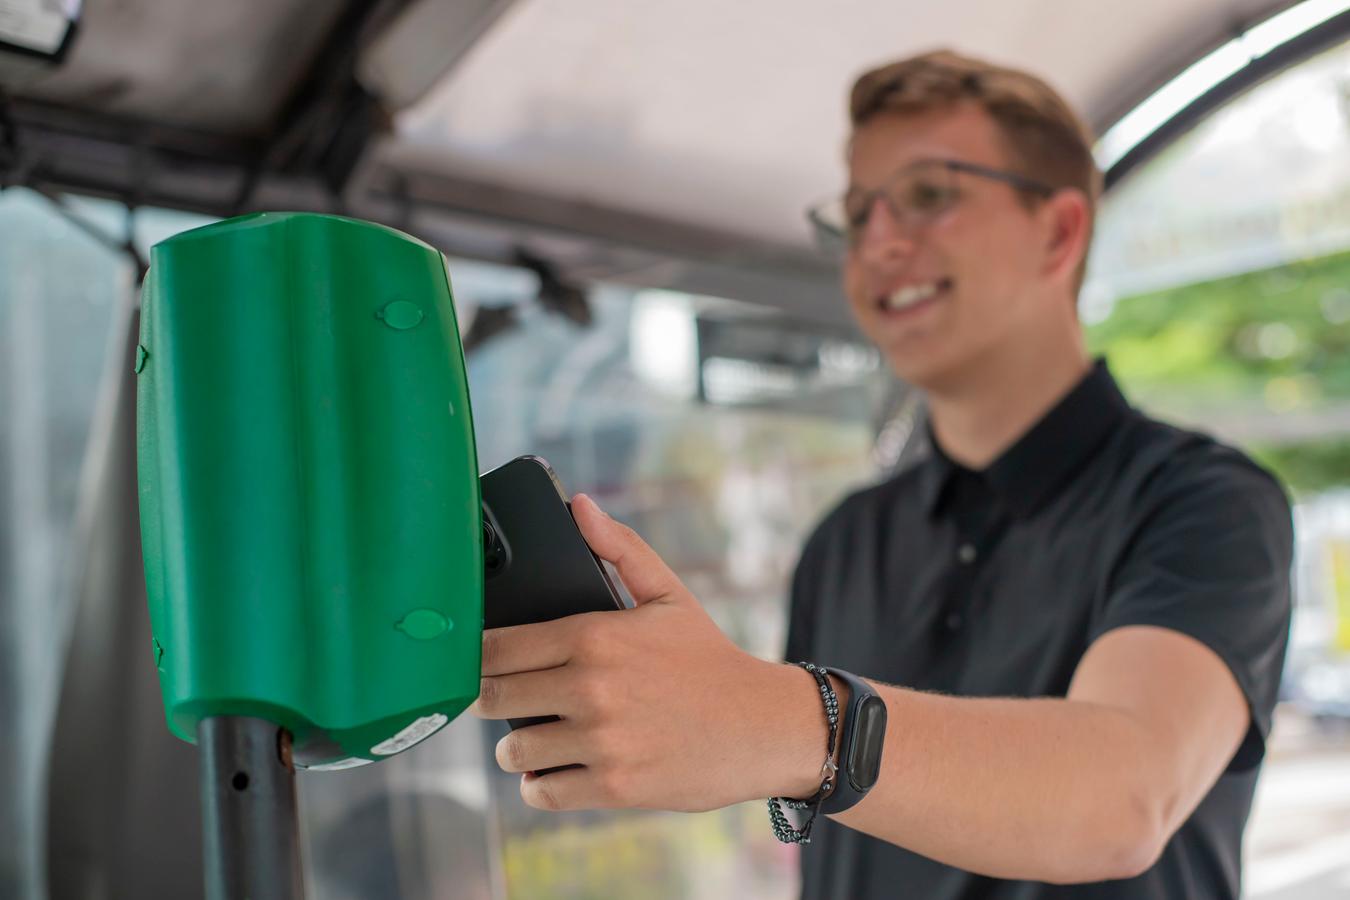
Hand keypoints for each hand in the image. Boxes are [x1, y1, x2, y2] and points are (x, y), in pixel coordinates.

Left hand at [470, 494, 823, 811]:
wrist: (762, 726)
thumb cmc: (710, 659)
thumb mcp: (669, 595)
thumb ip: (619, 548)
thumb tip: (580, 506)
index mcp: (594, 635)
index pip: (496, 647)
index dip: (475, 656)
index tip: (476, 661)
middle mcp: (590, 687)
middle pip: (492, 697)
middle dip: (487, 699)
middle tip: (497, 698)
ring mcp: (600, 740)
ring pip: (512, 749)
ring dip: (514, 745)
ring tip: (533, 735)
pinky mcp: (612, 786)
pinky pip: (541, 792)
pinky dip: (539, 784)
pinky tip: (552, 769)